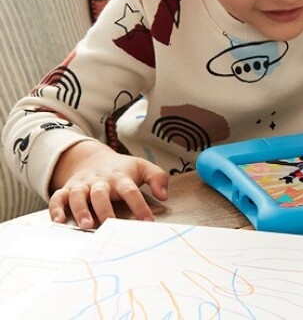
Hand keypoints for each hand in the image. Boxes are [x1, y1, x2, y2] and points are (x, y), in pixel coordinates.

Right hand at [49, 140, 168, 228]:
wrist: (93, 158)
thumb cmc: (122, 169)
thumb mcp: (143, 167)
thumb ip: (157, 178)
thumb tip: (164, 195)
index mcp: (120, 177)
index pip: (131, 191)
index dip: (139, 206)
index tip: (147, 222)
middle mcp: (99, 181)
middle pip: (100, 193)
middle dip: (104, 209)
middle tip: (109, 223)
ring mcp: (82, 185)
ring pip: (78, 196)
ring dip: (80, 210)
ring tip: (86, 226)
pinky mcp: (67, 189)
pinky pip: (57, 198)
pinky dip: (56, 209)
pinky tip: (57, 222)